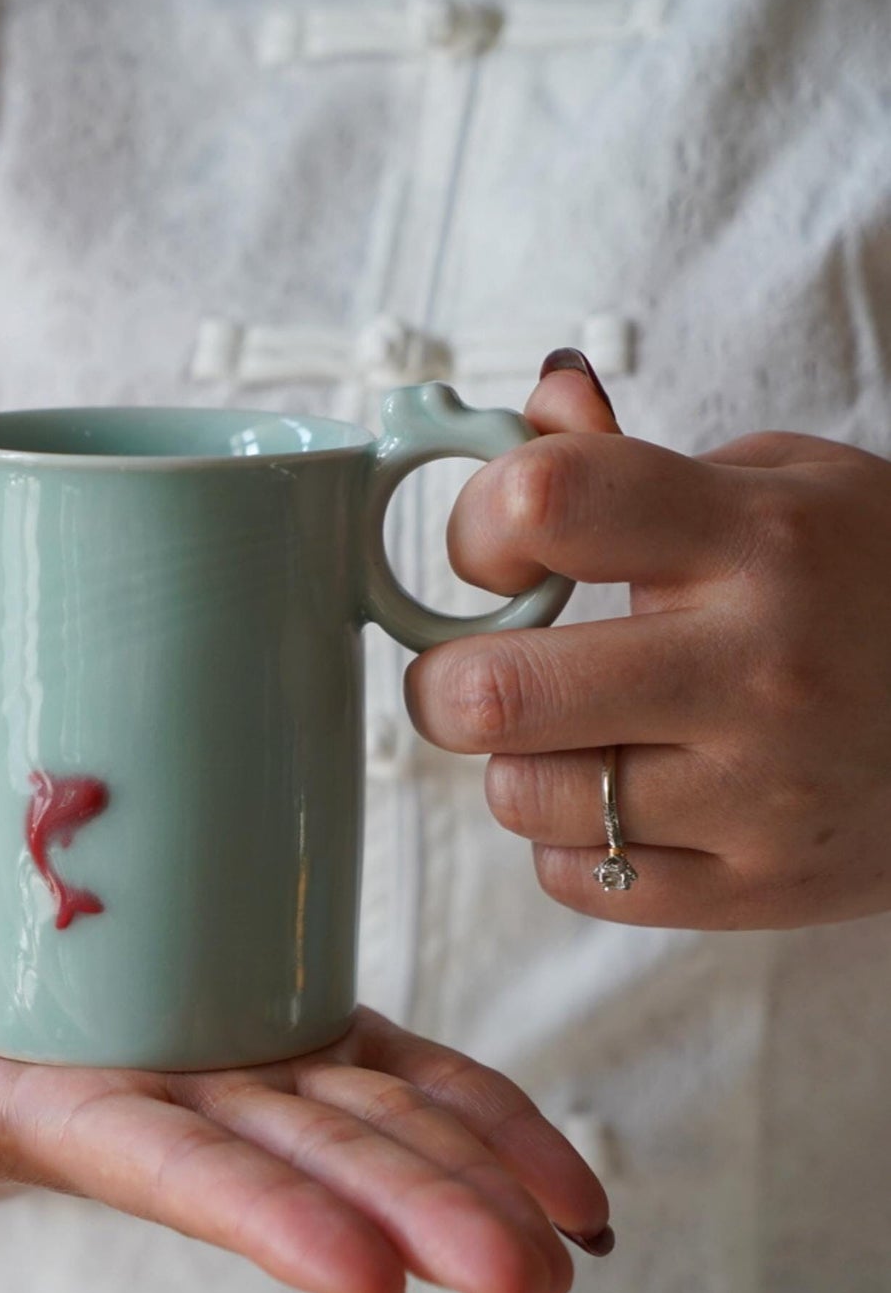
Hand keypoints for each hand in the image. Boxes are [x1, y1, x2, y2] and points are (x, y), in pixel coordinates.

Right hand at [0, 962, 609, 1292]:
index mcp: (90, 1118)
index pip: (184, 1172)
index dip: (267, 1215)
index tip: (365, 1279)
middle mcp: (192, 1107)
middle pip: (313, 1156)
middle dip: (416, 1210)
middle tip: (524, 1276)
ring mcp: (254, 1067)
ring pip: (376, 1114)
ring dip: (475, 1169)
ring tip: (569, 1234)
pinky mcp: (291, 1026)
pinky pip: (400, 1070)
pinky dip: (483, 1111)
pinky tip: (571, 1179)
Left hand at [406, 351, 890, 929]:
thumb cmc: (868, 583)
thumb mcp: (781, 486)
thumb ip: (633, 458)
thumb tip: (538, 406)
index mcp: (754, 538)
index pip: (545, 502)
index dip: (477, 527)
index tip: (494, 556)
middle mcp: (755, 668)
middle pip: (492, 692)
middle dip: (445, 682)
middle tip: (473, 674)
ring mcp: (760, 790)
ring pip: (523, 795)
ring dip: (519, 766)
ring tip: (578, 738)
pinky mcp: (762, 886)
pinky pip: (579, 878)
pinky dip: (573, 844)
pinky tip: (626, 803)